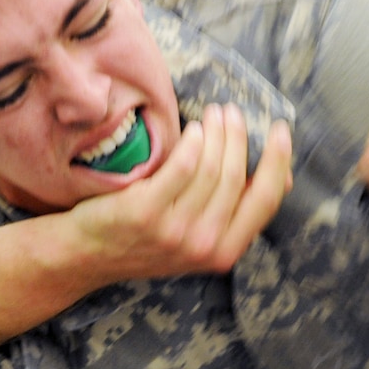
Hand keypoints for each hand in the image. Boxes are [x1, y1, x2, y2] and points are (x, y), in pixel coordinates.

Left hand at [69, 103, 291, 284]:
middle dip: (239, 137)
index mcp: (225, 252)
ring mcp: (174, 231)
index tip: (281, 131)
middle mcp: (204, 244)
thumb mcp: (200, 238)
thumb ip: (234, 214)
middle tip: (232, 112)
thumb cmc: (147, 240)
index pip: (266, 201)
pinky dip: (193, 143)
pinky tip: (192, 129)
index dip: (279, 162)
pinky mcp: (145, 212)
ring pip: (212, 169)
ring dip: (217, 133)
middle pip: (237, 178)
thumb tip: (281, 177)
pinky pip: (181, 168)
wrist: (87, 256)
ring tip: (213, 114)